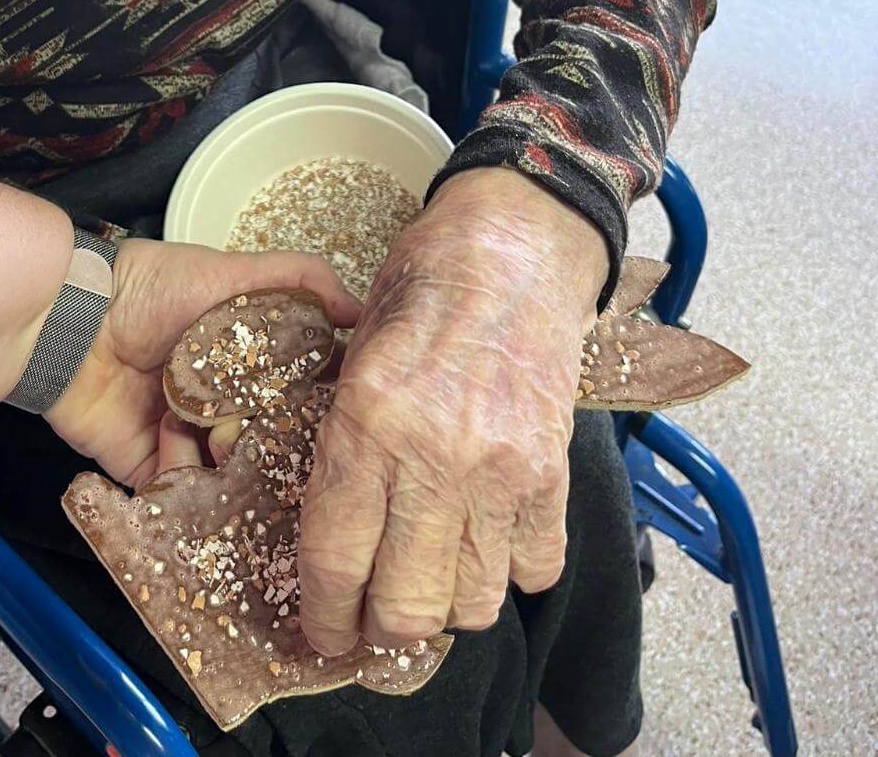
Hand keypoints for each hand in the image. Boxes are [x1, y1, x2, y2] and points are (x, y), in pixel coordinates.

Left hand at [43, 238, 360, 485]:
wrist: (75, 322)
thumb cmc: (153, 289)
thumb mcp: (234, 272)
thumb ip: (300, 280)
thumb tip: (361, 307)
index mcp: (244, 360)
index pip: (297, 392)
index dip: (322, 408)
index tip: (350, 423)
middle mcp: (219, 403)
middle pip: (267, 441)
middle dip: (285, 454)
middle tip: (309, 464)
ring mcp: (185, 438)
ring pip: (229, 474)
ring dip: (242, 475)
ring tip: (255, 469)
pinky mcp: (149, 466)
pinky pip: (181, 493)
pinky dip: (192, 486)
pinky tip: (200, 465)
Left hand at [296, 167, 607, 654]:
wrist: (514, 244)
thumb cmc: (425, 285)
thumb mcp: (354, 350)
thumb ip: (343, 440)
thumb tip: (330, 530)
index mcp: (367, 418)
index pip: (336, 557)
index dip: (326, 615)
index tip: (325, 632)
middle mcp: (434, 454)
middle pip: (407, 606)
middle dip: (382, 630)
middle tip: (373, 620)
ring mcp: (502, 468)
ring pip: (474, 602)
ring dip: (448, 605)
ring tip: (432, 579)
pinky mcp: (553, 471)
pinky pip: (534, 567)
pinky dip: (511, 569)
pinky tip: (489, 538)